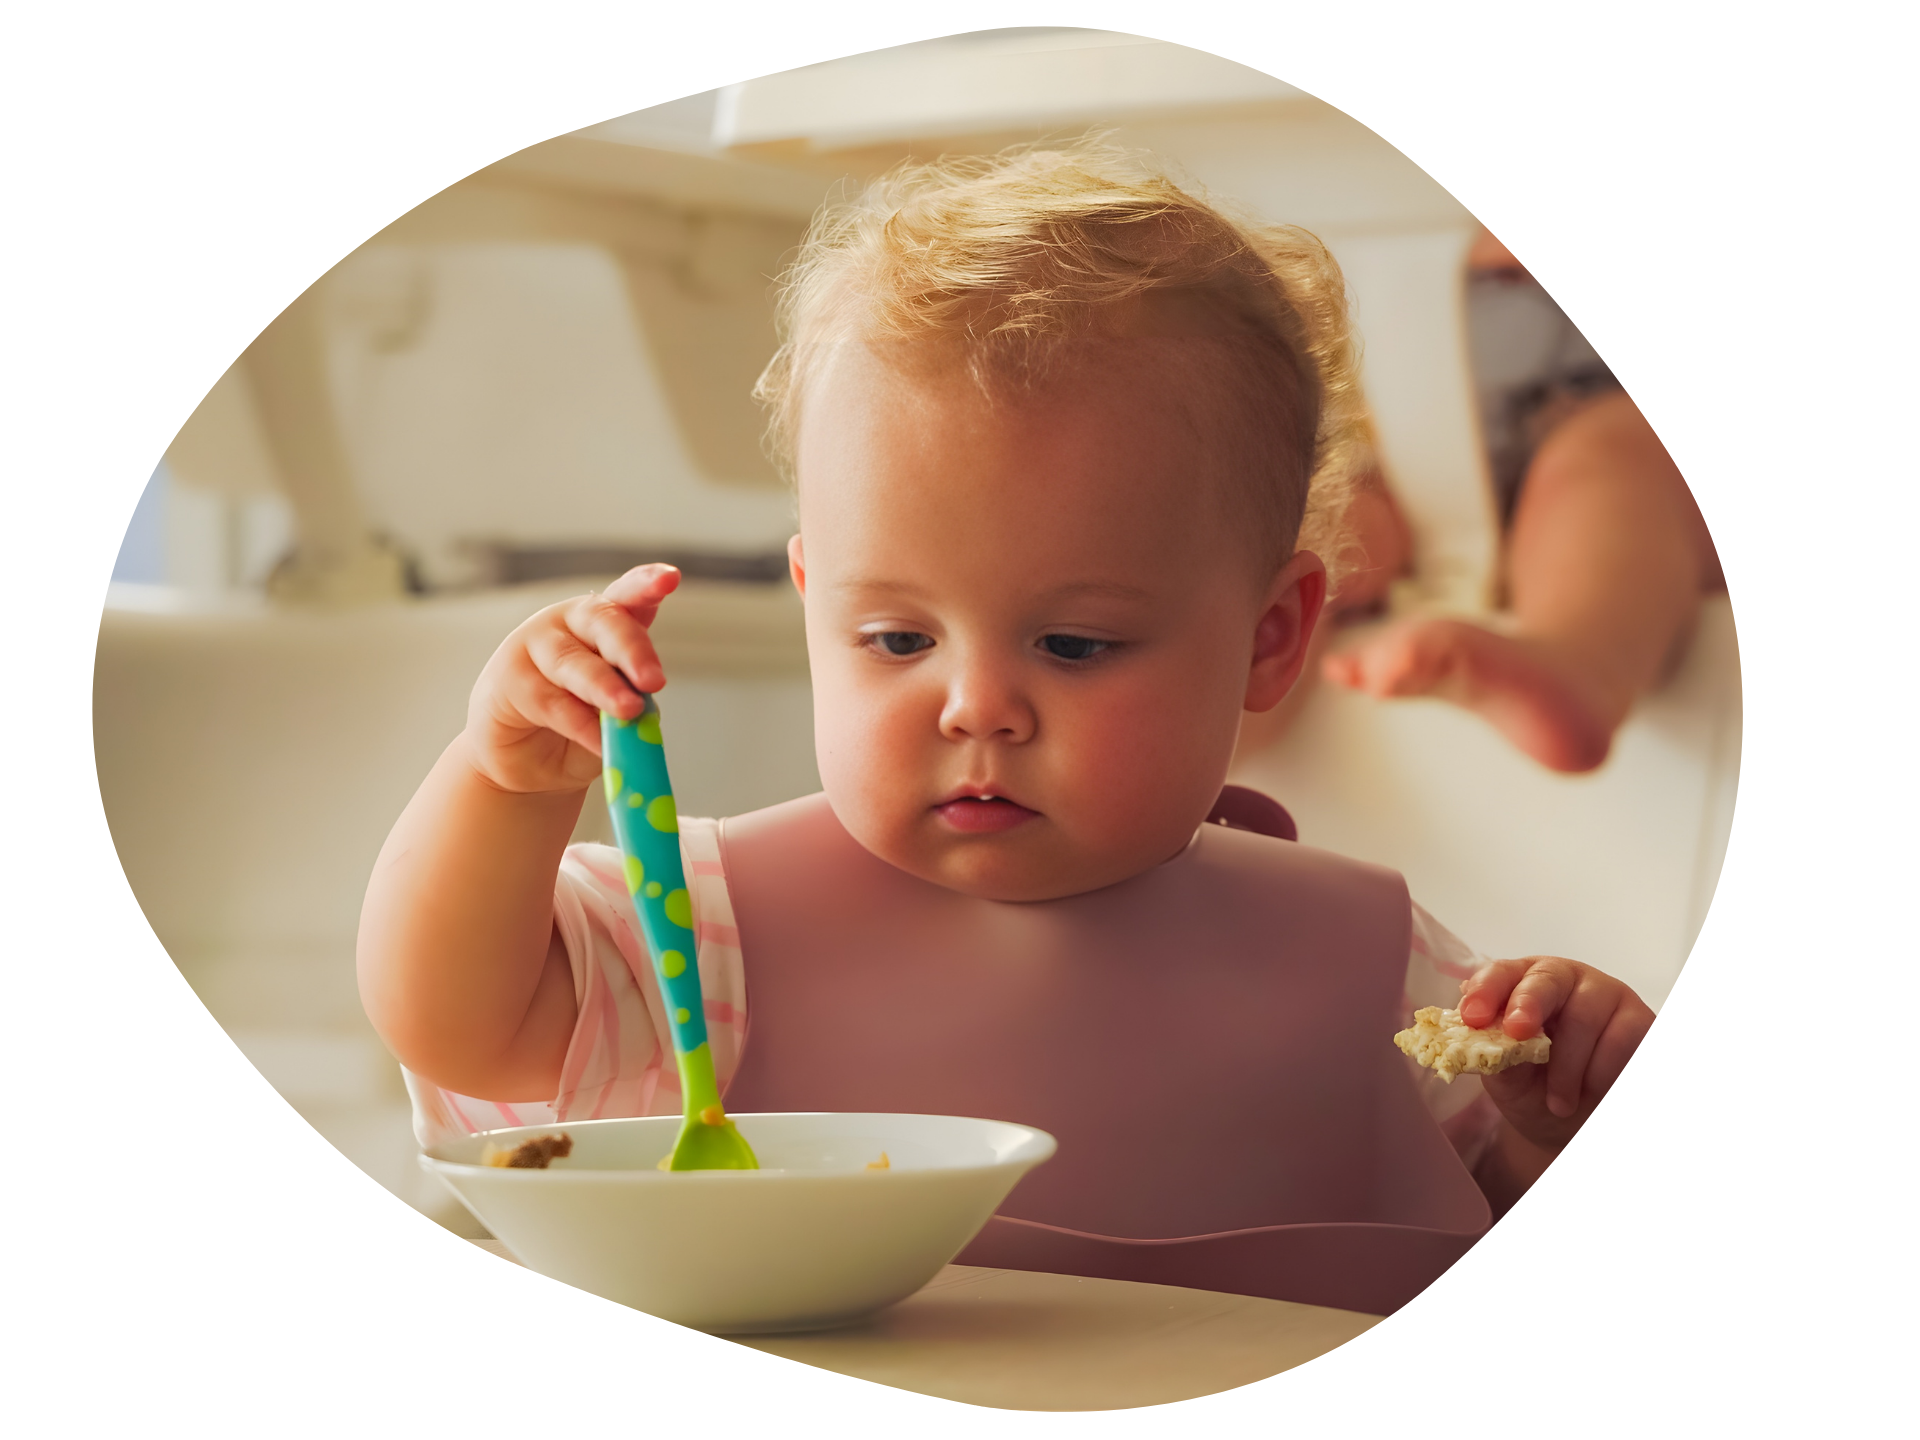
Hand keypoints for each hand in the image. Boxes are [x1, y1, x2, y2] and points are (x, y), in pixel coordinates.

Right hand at [462, 564, 680, 794]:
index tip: (669, 578)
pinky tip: (601, 743)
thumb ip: (632, 702)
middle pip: (602, 621)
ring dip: (604, 688)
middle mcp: (568, 623)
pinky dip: (580, 725)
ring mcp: (534, 645)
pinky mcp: (508, 679)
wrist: (527, 763)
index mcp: (604, 623)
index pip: (627, 595)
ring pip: (573, 662)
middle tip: (654, 681)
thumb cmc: (578, 727)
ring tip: (629, 712)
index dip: (646, 584)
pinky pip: (550, 701)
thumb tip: (646, 710)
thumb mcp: (615, 712)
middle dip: (631, 649)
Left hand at [1459, 957, 1653, 1153]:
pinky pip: (1621, 1039)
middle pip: (1548, 978)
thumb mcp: (1511, 1083)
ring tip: (1559, 1103)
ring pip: (1584, 1016)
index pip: (1501, 973)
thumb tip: (1487, 1043)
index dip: (1486, 991)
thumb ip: (1500, 1060)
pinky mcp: (1639, 1020)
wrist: (1579, 1126)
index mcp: (1521, 985)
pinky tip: (1593, 1091)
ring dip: (1567, 1067)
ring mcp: (1606, 995)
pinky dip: (1601, 1073)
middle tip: (1517, 1032)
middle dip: (1528, 1004)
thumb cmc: (1538, 1093)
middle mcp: (1565, 980)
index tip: (1473, 1017)